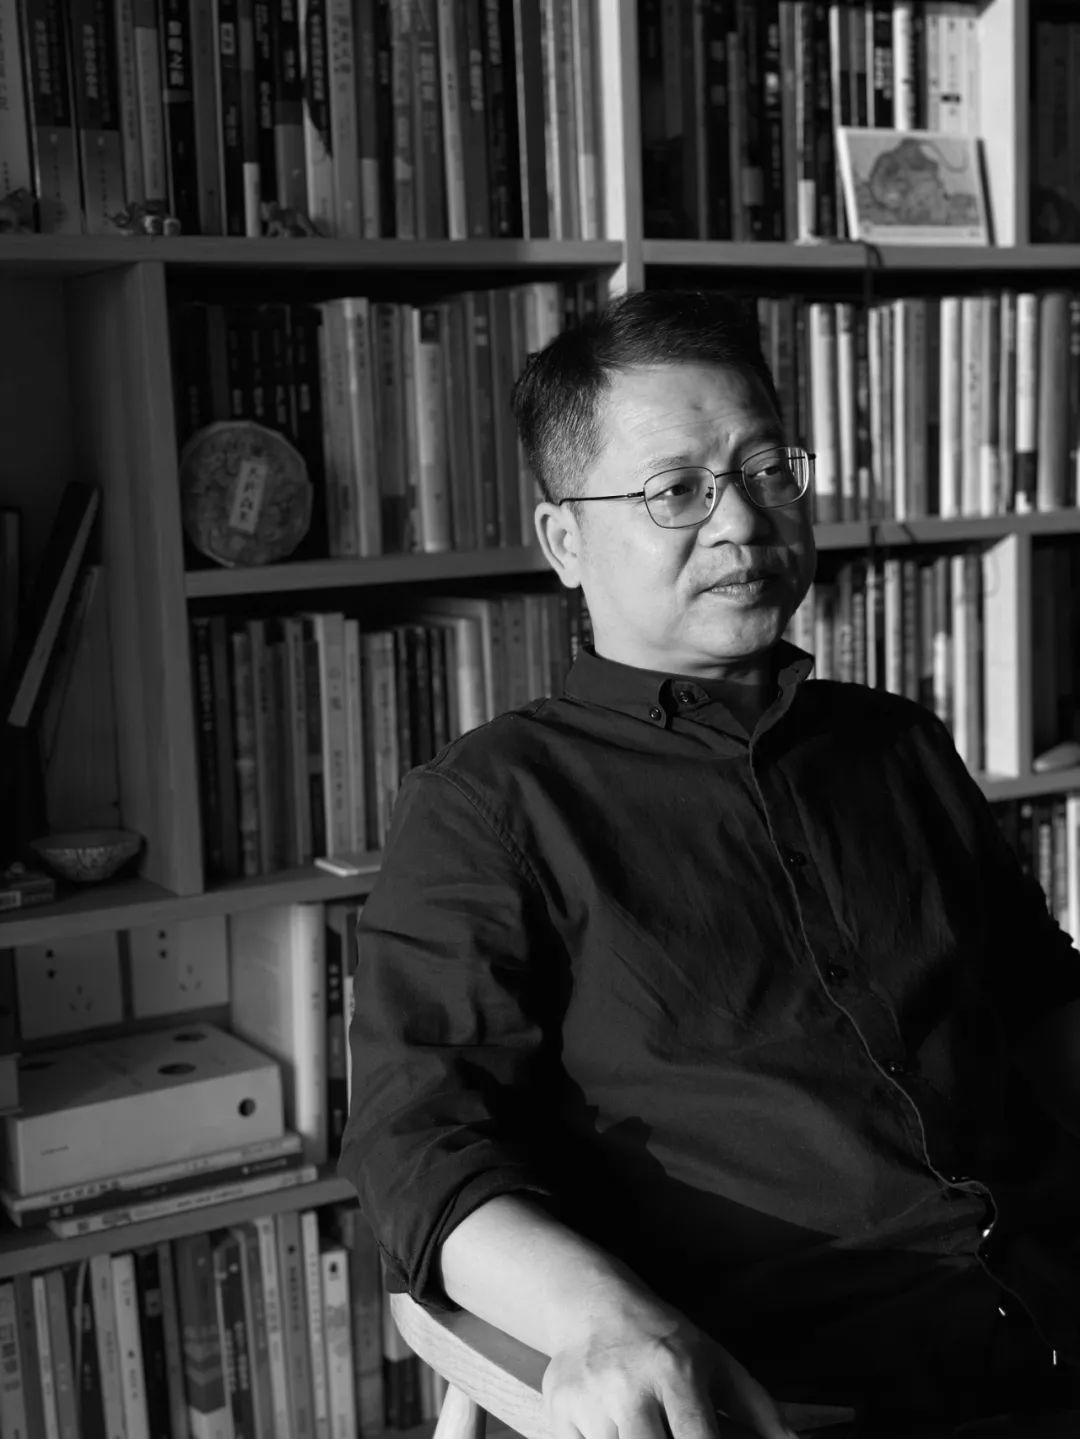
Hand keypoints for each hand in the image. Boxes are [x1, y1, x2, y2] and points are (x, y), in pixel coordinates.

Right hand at [541, 1291, 796, 1438]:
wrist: (593, 1304)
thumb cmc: (665, 1340)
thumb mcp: (717, 1362)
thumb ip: (760, 1411)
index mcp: (676, 1372)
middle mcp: (629, 1386)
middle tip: (671, 1437)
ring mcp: (588, 1400)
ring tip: (648, 1427)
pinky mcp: (557, 1412)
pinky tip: (616, 1430)